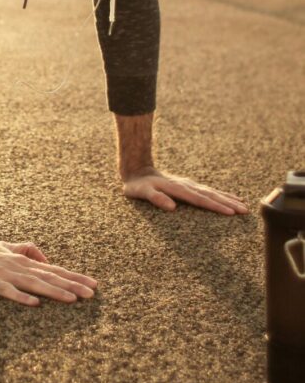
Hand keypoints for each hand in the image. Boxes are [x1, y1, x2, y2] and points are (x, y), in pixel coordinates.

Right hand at [0, 238, 97, 305]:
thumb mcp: (4, 246)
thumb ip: (25, 249)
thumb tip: (45, 258)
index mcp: (21, 259)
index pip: (53, 269)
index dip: (73, 276)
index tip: (93, 284)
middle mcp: (16, 265)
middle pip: (48, 276)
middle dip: (72, 284)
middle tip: (92, 293)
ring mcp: (2, 273)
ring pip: (33, 283)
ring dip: (54, 291)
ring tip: (73, 299)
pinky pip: (6, 290)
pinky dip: (20, 296)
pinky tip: (34, 303)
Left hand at [121, 167, 248, 214]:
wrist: (137, 169)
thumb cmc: (137, 185)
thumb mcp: (141, 192)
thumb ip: (155, 198)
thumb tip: (172, 207)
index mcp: (177, 189)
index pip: (200, 199)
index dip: (215, 206)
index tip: (231, 213)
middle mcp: (186, 185)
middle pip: (210, 195)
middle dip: (228, 203)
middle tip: (245, 211)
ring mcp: (188, 184)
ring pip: (212, 192)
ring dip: (228, 199)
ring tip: (244, 205)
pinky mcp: (188, 185)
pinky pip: (208, 190)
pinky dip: (221, 194)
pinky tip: (231, 197)